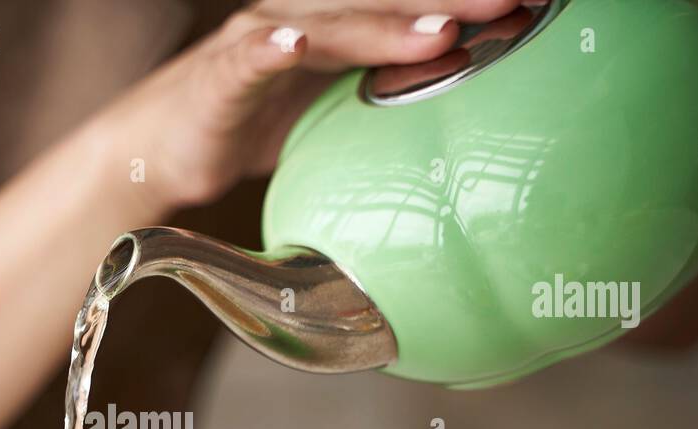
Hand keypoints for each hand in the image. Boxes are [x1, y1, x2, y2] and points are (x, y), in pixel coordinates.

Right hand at [101, 1, 530, 211]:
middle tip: (511, 3)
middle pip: (382, 0)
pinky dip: (270, 48)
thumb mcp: (330, 106)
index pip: (409, 5)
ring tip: (441, 32)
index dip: (465, 2)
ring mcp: (261, 39)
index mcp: (338, 23)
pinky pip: (247, 58)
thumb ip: (385, 91)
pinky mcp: (221, 75)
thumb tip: (456, 93)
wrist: (164, 145)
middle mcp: (304, 16)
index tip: (533, 5)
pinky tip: (294, 45)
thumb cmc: (250, 122)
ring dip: (384, 25)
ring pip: (330, 23)